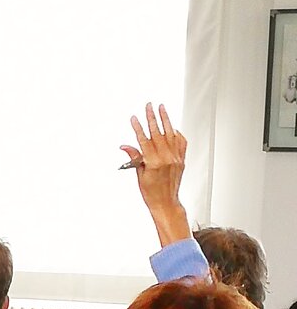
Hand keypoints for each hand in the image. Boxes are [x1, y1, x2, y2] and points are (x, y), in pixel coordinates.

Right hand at [121, 102, 190, 246]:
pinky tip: (172, 127)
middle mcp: (167, 159)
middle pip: (158, 133)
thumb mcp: (139, 176)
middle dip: (152, 118)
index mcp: (154, 163)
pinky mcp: (182, 160)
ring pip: (171, 134)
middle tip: (148, 106)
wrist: (166, 203)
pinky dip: (176, 133)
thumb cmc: (151, 193)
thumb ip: (135, 158)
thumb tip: (126, 146)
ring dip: (166, 120)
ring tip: (162, 108)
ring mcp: (176, 158)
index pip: (145, 141)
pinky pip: (181, 142)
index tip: (134, 118)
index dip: (139, 128)